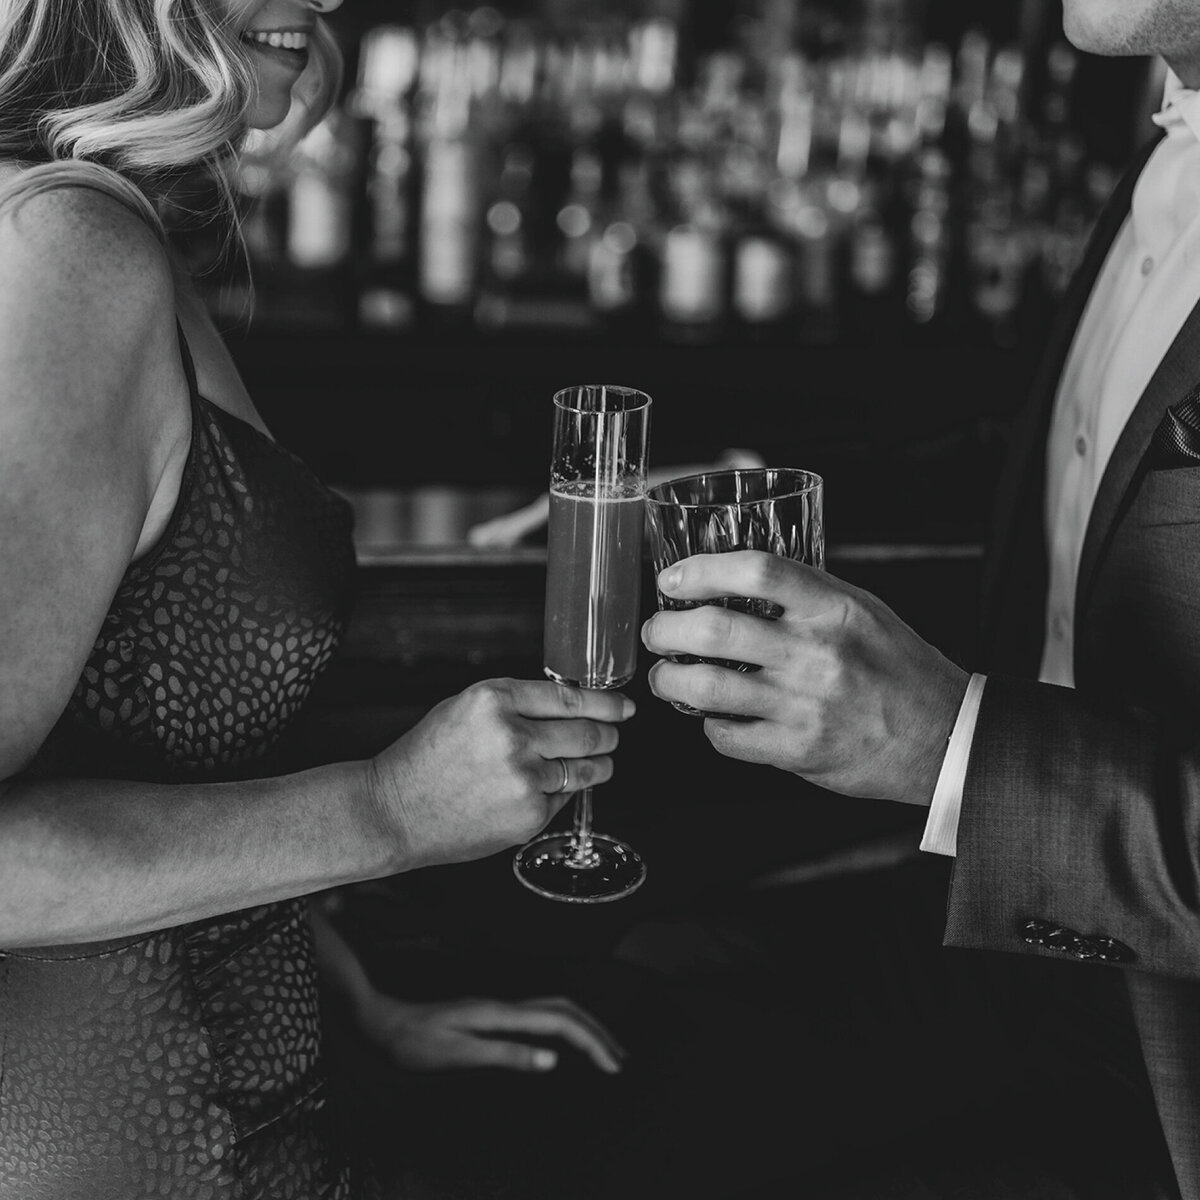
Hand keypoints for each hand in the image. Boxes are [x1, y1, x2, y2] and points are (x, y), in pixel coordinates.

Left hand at [355, 991, 625, 1074]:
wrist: (378, 1022)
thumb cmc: (412, 1042)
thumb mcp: (456, 1054)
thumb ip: (505, 1054)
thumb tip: (552, 1060)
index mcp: (500, 1013)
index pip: (560, 1021)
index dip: (591, 1041)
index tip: (612, 1065)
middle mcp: (503, 1005)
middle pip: (565, 1008)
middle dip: (597, 1030)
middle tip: (620, 1059)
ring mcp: (497, 1008)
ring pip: (553, 1008)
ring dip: (582, 1027)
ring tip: (602, 1051)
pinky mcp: (489, 1016)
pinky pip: (538, 1017)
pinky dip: (563, 1028)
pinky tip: (564, 1045)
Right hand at [367, 678, 634, 868]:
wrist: (394, 809)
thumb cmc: (427, 757)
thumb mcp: (465, 707)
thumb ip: (515, 703)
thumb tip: (568, 704)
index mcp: (494, 699)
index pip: (570, 696)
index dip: (606, 701)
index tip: (623, 705)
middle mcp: (513, 736)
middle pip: (587, 732)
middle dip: (609, 734)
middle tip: (614, 734)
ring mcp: (523, 778)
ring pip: (584, 768)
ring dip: (599, 765)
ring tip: (598, 762)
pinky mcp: (528, 814)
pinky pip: (563, 798)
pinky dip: (566, 792)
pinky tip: (551, 788)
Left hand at [640, 552, 968, 804]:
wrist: (945, 737)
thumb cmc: (899, 668)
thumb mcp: (862, 610)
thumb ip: (805, 595)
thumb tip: (733, 580)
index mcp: (834, 608)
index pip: (756, 569)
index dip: (701, 570)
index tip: (673, 579)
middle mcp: (817, 653)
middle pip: (713, 629)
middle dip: (665, 629)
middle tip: (656, 632)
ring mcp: (805, 705)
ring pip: (706, 688)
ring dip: (668, 680)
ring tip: (665, 676)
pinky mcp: (798, 751)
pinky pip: (726, 736)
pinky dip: (707, 725)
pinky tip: (712, 717)